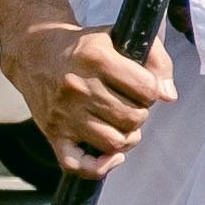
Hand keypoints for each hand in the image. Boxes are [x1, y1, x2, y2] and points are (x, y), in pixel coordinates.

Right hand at [16, 15, 171, 176]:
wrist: (35, 55)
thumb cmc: (84, 48)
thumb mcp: (120, 37)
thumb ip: (155, 59)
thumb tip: (169, 96)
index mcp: (97, 59)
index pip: (147, 88)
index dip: (152, 89)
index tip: (143, 86)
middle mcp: (79, 88)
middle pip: (133, 118)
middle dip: (140, 113)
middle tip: (130, 104)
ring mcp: (65, 114)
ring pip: (114, 142)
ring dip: (126, 138)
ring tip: (121, 124)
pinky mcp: (53, 134)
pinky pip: (77, 165)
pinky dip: (99, 167)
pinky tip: (111, 156)